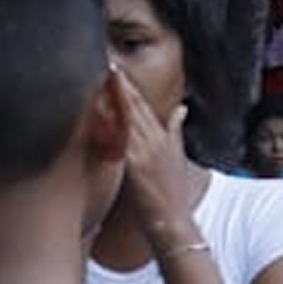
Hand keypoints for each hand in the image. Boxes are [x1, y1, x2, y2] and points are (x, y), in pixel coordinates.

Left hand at [107, 69, 192, 224]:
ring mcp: (145, 152)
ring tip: (100, 80)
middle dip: (120, 85)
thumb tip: (182, 107)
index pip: (142, 106)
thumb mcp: (178, 156)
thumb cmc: (173, 191)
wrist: (174, 220)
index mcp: (163, 137)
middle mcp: (154, 141)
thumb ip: (176, 130)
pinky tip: (101, 114)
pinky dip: (113, 126)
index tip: (115, 68)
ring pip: (127, 119)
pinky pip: (121, 141)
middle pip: (133, 107)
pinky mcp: (135, 166)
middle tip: (106, 63)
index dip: (127, 86)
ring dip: (114, 100)